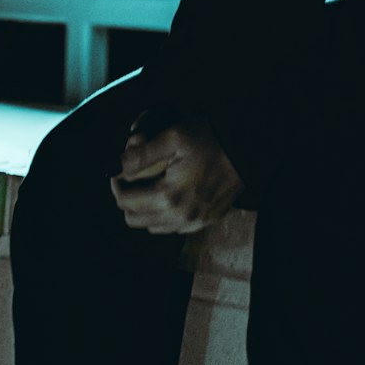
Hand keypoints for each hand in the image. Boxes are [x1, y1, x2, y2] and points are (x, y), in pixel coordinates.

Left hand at [110, 112, 243, 234]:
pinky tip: (171, 193)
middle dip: (128, 199)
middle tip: (131, 179)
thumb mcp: (173, 137)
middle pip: (135, 220)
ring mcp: (196, 223)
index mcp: (169, 197)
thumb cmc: (211, 137)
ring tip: (150, 185)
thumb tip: (115, 166)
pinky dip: (165, 214)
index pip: (125, 201)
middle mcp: (181, 217)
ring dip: (145, 209)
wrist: (248, 145)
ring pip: (154, 226)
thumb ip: (140, 154)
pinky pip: (175, 227)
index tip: (118, 170)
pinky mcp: (207, 221)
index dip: (116, 184)